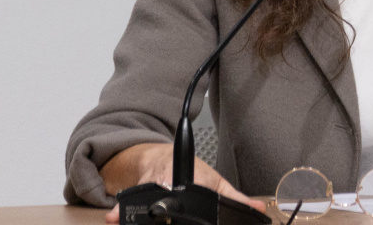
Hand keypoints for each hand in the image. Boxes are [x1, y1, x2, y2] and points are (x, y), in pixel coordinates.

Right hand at [100, 143, 263, 222]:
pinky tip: (113, 217)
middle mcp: (168, 181)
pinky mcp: (136, 189)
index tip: (177, 198)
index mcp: (191, 180)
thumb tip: (258, 209)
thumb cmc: (192, 170)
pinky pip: (128, 202)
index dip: (180, 202)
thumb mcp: (216, 182)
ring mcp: (150, 185)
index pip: (188, 194)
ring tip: (122, 219)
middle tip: (159, 220)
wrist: (163, 155)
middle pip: (162, 203)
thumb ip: (235, 199)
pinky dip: (120, 211)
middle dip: (159, 216)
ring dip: (134, 214)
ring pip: (142, 202)